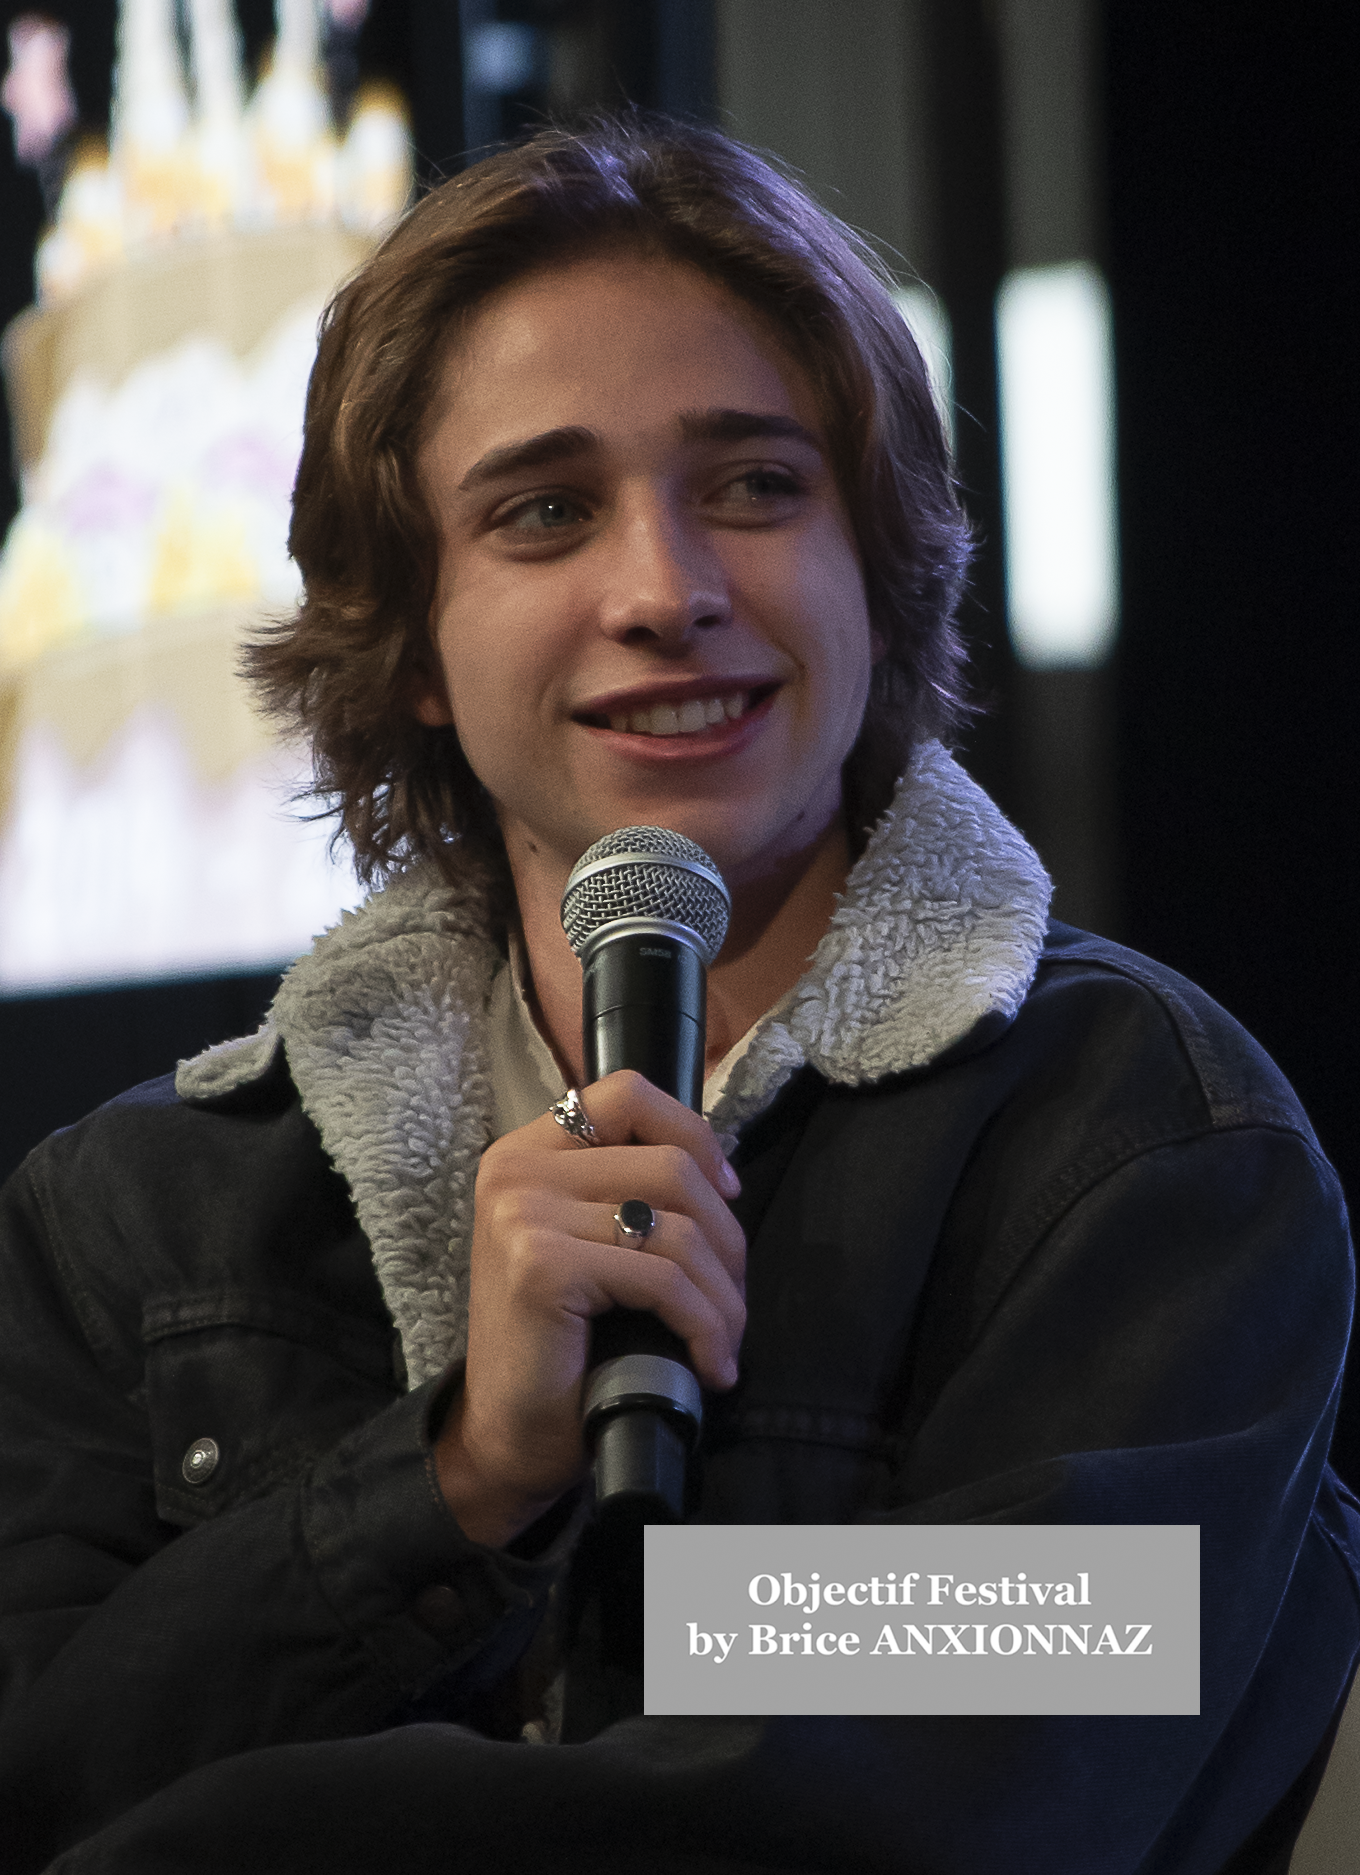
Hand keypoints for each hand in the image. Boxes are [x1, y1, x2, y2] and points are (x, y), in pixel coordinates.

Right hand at [433, 1070, 744, 1546]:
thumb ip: (627, 1189)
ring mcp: (523, 1214)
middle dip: (726, 1238)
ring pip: (679, 1229)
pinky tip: (710, 1363)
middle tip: (730, 1298)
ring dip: (723, 1295)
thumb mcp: (588, 1241)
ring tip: (723, 1339)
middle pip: (671, 1165)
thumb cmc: (564, 1343)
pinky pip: (664, 1280)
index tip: (724, 1193)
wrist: (510, 1436)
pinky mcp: (542, 1266)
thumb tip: (722, 1172)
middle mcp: (516, 1170)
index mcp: (526, 1152)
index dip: (694, 1135)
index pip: (628, 1092)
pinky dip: (705, 1325)